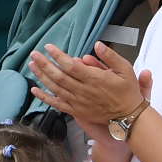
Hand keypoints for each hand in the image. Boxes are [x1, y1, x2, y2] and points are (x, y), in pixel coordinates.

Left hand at [26, 40, 148, 130]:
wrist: (129, 116)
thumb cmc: (128, 92)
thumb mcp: (126, 69)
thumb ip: (110, 56)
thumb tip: (97, 44)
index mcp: (94, 79)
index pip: (71, 65)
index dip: (58, 56)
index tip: (48, 47)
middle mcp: (83, 90)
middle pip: (59, 76)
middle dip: (44, 64)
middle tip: (34, 54)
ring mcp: (78, 102)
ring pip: (55, 88)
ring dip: (42, 76)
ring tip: (32, 65)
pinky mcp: (76, 111)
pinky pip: (57, 104)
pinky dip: (44, 97)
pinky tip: (34, 91)